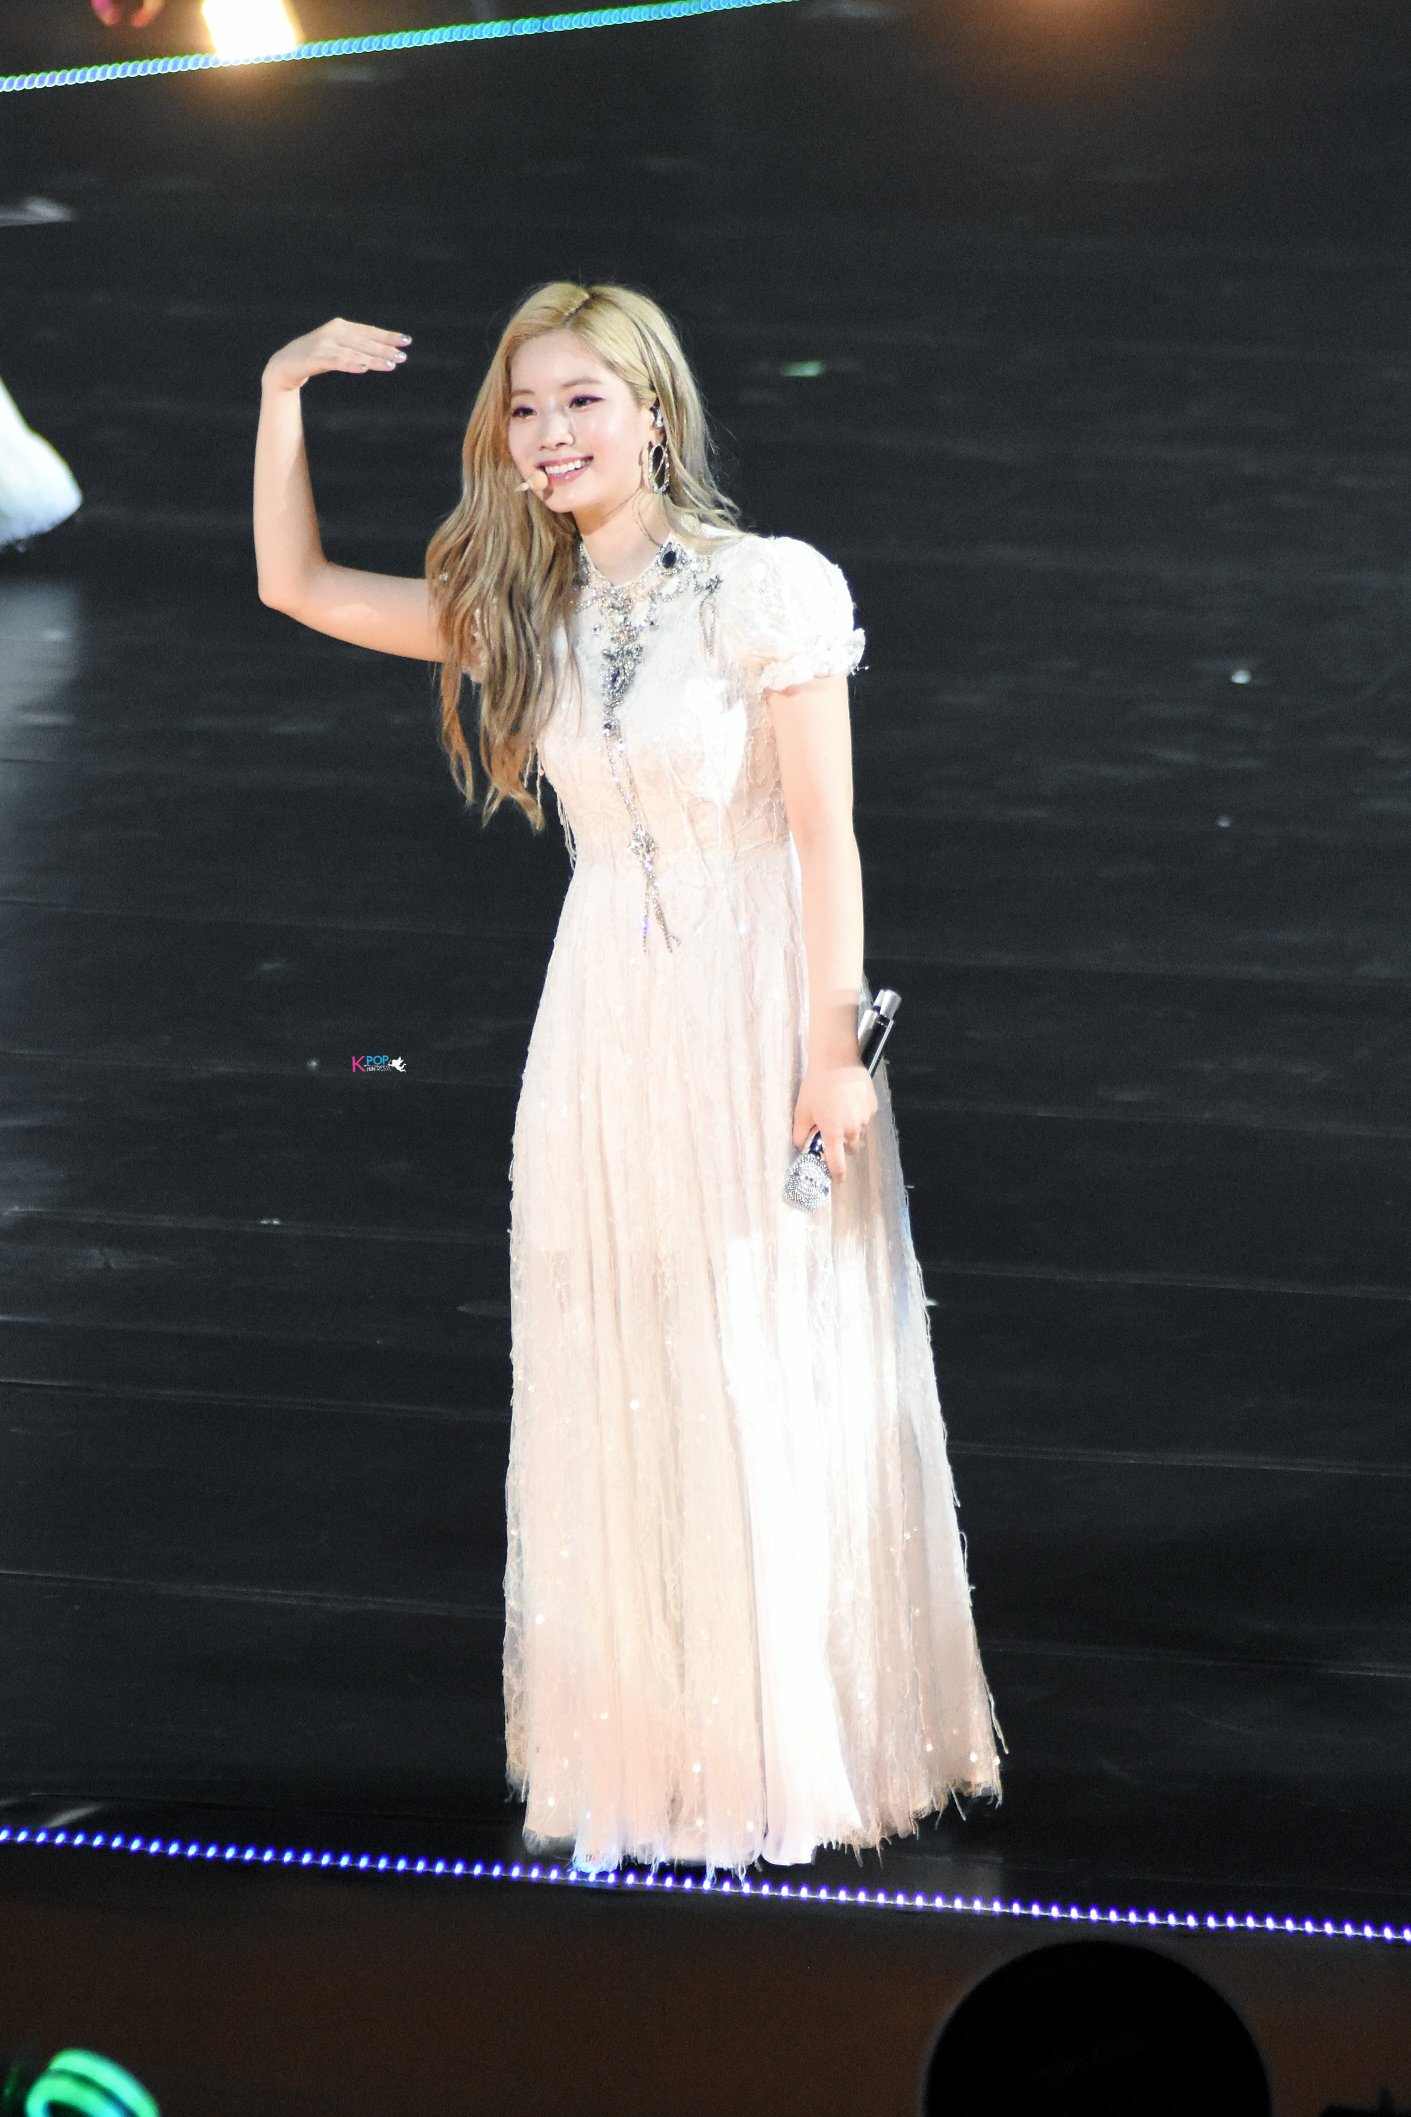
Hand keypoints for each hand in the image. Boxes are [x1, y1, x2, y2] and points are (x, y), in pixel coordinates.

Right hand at [262, 317, 410, 393]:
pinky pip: (337, 362)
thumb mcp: (336, 348)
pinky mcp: (316, 357)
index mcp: (340, 326)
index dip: (388, 336)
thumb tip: (382, 353)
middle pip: (365, 342)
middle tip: (403, 356)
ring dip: (374, 358)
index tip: (406, 341)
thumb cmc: (314, 357)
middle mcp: (333, 332)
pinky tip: (364, 368)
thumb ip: (355, 348)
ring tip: (391, 364)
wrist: (285, 364)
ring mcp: (324, 344)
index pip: (369, 332)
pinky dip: (351, 364)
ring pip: (355, 352)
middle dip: (385, 349)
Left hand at [792, 1062, 877, 1183]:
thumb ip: (800, 1133)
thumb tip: (800, 1146)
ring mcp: (864, 1117)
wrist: (837, 1060)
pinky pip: (865, 1117)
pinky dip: (857, 1114)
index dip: (837, 1175)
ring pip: (858, 1132)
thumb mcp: (802, 1110)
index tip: (836, 1179)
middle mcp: (852, 1129)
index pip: (837, 1163)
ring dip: (850, 1128)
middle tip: (832, 1131)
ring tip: (838, 1108)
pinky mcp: (872, 1106)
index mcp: (833, 1132)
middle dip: (842, 1145)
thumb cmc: (816, 1086)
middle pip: (850, 1148)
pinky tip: (848, 1100)